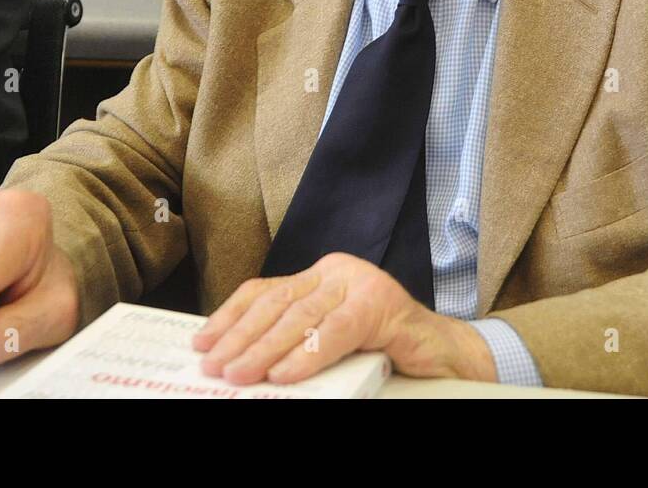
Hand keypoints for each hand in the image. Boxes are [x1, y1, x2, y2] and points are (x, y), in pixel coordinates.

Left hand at [191, 252, 496, 384]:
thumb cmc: (384, 353)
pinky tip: (285, 374)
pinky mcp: (383, 305)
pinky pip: (336, 331)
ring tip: (240, 374)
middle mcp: (339, 272)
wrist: (445, 357)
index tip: (202, 342)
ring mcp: (362, 284)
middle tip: (214, 365)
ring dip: (266, 349)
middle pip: (278, 302)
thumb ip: (294, 339)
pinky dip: (308, 355)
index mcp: (321, 277)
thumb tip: (238, 359)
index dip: (231, 317)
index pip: (265, 291)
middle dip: (241, 337)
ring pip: (302, 316)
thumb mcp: (328, 341)